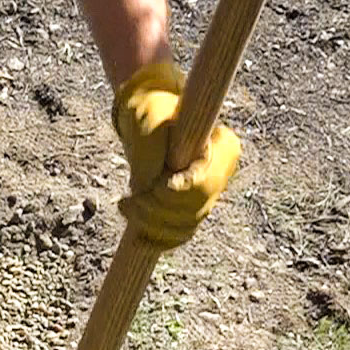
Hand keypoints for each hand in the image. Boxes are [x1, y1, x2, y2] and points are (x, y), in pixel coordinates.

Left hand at [112, 60, 242, 249]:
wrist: (149, 118)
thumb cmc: (151, 112)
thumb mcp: (150, 119)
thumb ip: (152, 150)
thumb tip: (147, 187)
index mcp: (224, 148)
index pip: (204, 185)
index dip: (178, 194)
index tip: (155, 187)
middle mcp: (222, 174)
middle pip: (194, 211)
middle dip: (156, 211)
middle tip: (128, 200)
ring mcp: (209, 194)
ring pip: (184, 227)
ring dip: (150, 225)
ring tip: (126, 206)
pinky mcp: (192, 208)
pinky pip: (180, 235)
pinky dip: (158, 238)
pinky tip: (137, 232)